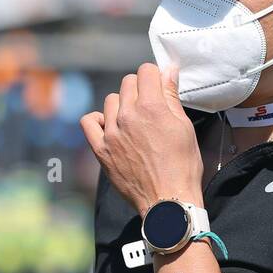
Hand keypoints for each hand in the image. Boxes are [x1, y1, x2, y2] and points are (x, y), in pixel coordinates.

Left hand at [79, 63, 203, 216]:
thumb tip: (168, 70)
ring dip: (123, 105)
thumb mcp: (184, 127)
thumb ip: (171, 96)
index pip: (146, 71)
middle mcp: (128, 115)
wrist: (168, 202)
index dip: (156, 77)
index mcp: (152, 107)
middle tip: (150, 107)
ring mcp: (112, 132)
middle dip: (140, 89)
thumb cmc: (182, 167)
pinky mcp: (101, 149)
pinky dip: (98, 120)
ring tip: (134, 121)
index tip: (159, 87)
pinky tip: (110, 127)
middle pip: (128, 83)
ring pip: (111, 100)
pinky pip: (89, 121)